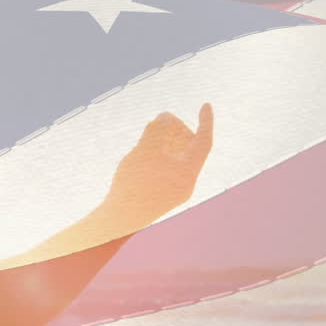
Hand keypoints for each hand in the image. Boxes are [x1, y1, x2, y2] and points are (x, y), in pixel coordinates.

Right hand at [103, 104, 213, 228]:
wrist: (119, 220)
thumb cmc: (133, 184)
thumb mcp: (146, 148)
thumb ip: (158, 128)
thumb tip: (166, 116)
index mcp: (189, 172)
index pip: (204, 141)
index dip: (206, 121)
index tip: (206, 105)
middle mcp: (186, 183)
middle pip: (188, 148)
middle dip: (174, 132)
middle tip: (155, 124)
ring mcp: (174, 192)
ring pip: (175, 159)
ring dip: (162, 144)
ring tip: (144, 142)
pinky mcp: (161, 198)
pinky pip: (166, 171)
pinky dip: (156, 158)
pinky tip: (139, 158)